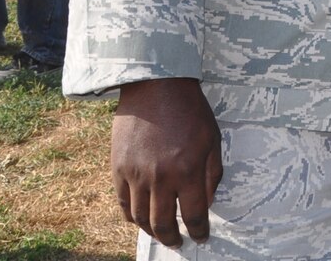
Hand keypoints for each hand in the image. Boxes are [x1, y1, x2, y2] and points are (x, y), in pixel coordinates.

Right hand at [112, 78, 223, 246]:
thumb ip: (212, 174)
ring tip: (160, 234)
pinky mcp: (118, 168)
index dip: (198, 230)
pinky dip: (130, 217)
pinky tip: (139, 220)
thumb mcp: (212, 139)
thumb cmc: (189, 110)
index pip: (193, 214)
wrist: (156, 86)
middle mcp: (160, 177)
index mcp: (187, 170)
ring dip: (151, 231)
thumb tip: (207, 202)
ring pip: (140, 218)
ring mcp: (135, 174)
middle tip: (178, 242)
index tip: (200, 237)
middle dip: (172, 238)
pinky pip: (122, 203)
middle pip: (163, 223)